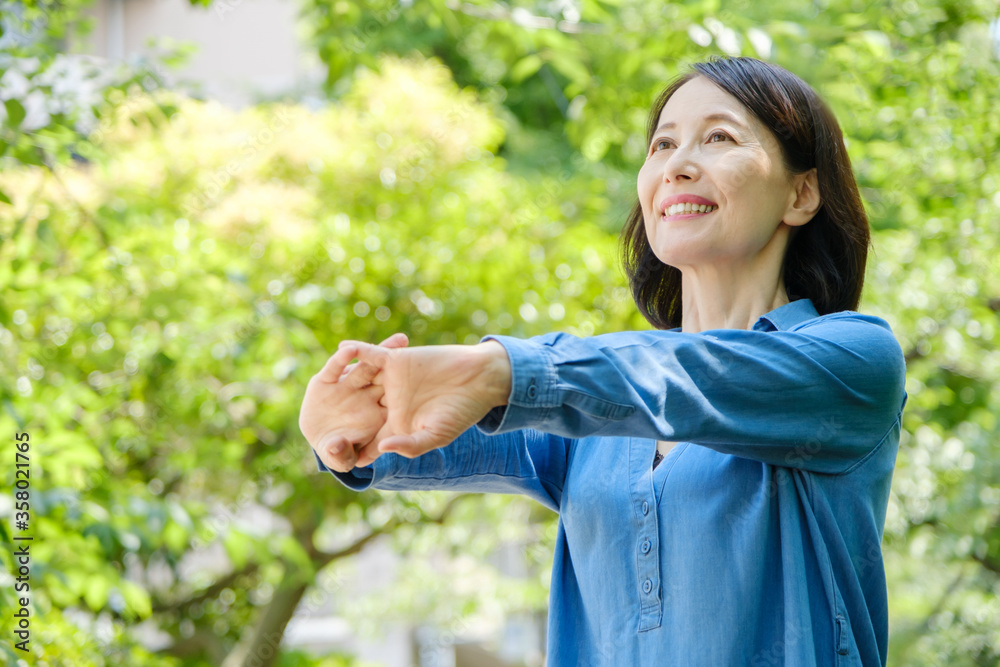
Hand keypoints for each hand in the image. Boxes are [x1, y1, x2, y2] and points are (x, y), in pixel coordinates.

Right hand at [298, 333, 407, 471]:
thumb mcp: (341, 457)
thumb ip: (343, 455)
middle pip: (384, 375)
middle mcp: (365, 395)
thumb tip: (339, 446)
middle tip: (407, 343)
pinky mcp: (324, 382)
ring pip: (363, 366)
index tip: (425, 376)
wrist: (318, 439)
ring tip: (392, 340)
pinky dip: (340, 359)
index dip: (410, 389)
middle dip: (396, 359)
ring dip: (374, 351)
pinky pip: (334, 368)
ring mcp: (345, 387)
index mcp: (377, 412)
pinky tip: (347, 349)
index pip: (397, 398)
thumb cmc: (338, 450)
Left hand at [330, 339, 511, 459]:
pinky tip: (341, 350)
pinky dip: (357, 351)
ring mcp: (392, 381)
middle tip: (315, 429)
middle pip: (359, 413)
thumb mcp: (435, 436)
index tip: (336, 461)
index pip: (371, 441)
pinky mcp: (397, 360)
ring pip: (360, 383)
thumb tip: (382, 449)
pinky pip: (372, 355)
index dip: (355, 451)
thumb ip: (409, 446)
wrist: (478, 379)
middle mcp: (391, 404)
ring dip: (340, 382)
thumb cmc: (461, 412)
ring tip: (316, 383)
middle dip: (340, 420)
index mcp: (399, 425)